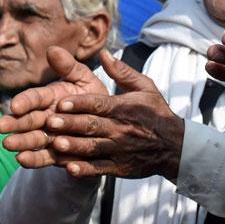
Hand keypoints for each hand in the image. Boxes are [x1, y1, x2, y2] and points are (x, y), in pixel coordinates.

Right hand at [0, 46, 108, 167]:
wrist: (110, 124)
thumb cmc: (94, 97)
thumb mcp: (85, 79)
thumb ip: (69, 67)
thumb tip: (53, 49)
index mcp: (51, 97)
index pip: (35, 98)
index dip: (25, 101)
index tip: (15, 105)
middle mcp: (47, 117)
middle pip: (29, 120)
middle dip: (15, 123)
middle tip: (0, 126)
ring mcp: (51, 136)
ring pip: (33, 139)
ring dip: (20, 142)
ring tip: (8, 145)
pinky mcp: (58, 155)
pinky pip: (44, 157)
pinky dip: (33, 159)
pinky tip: (22, 160)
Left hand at [44, 51, 183, 180]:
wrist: (174, 146)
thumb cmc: (156, 112)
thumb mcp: (145, 87)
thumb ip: (122, 71)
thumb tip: (104, 53)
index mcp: (125, 108)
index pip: (100, 104)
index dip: (80, 103)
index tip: (61, 102)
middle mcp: (121, 129)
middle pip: (93, 126)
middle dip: (71, 124)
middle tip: (50, 122)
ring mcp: (120, 150)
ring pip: (93, 148)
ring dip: (74, 146)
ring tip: (55, 144)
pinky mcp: (119, 167)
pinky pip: (99, 168)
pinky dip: (84, 170)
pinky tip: (69, 169)